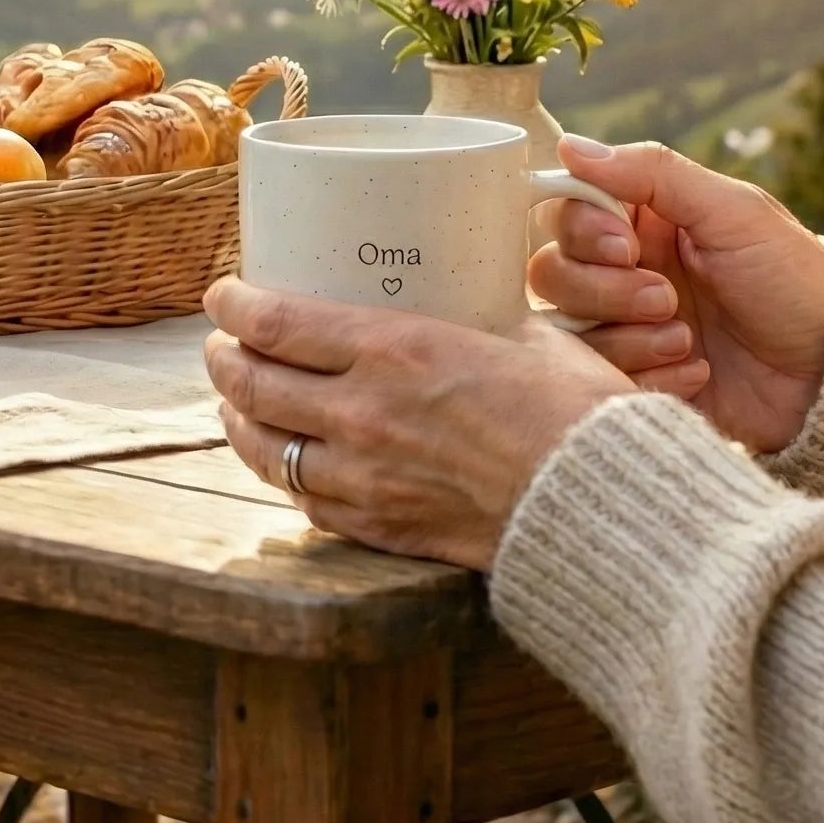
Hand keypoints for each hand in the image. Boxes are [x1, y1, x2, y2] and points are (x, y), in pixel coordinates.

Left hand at [202, 277, 631, 569]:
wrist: (602, 504)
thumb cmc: (577, 409)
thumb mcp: (519, 334)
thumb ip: (467, 323)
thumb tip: (461, 300)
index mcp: (393, 348)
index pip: (274, 323)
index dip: (233, 306)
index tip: (223, 295)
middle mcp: (362, 412)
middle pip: (252, 384)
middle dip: (223, 360)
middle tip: (220, 346)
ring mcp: (365, 477)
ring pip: (265, 448)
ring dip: (239, 420)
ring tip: (237, 402)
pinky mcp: (382, 527)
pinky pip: (306, 500)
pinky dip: (284, 476)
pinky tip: (287, 462)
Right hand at [527, 137, 823, 453]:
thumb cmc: (794, 281)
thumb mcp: (734, 212)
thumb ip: (652, 173)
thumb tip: (571, 145)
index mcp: (645, 223)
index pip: (567, 212)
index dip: (583, 231)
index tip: (627, 246)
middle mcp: (626, 271)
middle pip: (552, 272)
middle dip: (605, 290)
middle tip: (667, 299)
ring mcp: (627, 330)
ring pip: (567, 331)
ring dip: (627, 336)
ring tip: (688, 341)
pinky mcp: (635, 381)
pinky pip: (598, 381)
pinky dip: (645, 378)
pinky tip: (696, 373)